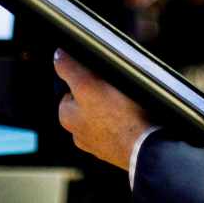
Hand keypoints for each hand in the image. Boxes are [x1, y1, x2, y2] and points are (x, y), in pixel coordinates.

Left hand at [54, 49, 152, 169]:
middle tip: (116, 86)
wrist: (146, 146)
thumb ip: (70, 69)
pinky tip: (136, 115)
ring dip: (115, 107)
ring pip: (105, 115)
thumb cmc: (118, 118)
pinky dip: (126, 121)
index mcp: (67, 118)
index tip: (98, 74)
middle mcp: (80, 134)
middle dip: (100, 93)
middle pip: (88, 102)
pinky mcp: (119, 147)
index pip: (69, 90)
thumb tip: (58, 56)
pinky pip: (120, 127)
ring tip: (129, 101)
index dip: (84, 77)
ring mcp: (100, 143)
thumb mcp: (88, 85)